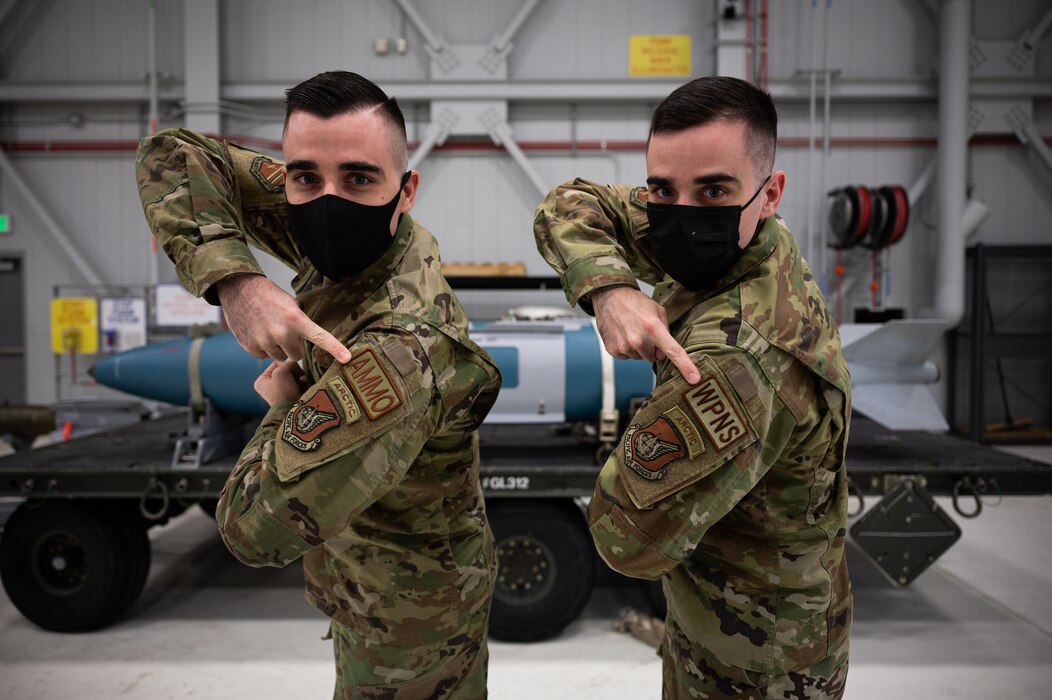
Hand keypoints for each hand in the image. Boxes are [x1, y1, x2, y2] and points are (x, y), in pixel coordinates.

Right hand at [215, 274, 350, 363]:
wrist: (239, 290)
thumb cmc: (269, 296)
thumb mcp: (291, 305)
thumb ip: (302, 324)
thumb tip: (313, 340)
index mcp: (296, 320)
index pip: (320, 337)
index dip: (335, 349)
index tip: (347, 358)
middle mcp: (281, 333)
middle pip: (297, 354)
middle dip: (294, 346)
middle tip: (286, 331)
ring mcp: (264, 342)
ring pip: (280, 357)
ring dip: (278, 348)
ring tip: (270, 329)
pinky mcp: (250, 347)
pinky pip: (264, 356)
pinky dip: (263, 348)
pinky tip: (258, 332)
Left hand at [253, 360, 307, 405]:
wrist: (294, 412)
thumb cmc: (283, 392)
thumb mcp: (281, 372)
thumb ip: (289, 362)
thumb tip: (297, 364)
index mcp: (261, 381)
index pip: (276, 363)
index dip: (285, 366)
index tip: (290, 373)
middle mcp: (270, 386)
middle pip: (286, 370)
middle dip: (293, 373)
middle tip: (296, 379)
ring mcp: (281, 391)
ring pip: (294, 376)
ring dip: (299, 379)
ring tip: (299, 386)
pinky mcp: (291, 395)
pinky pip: (299, 383)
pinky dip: (302, 385)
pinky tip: (302, 390)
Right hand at [591, 286, 699, 383]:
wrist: (609, 297)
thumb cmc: (635, 302)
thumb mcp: (658, 310)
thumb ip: (666, 331)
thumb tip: (666, 352)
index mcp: (653, 328)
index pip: (673, 351)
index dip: (686, 366)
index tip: (694, 379)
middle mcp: (639, 340)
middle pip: (655, 357)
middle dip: (653, 348)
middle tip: (644, 331)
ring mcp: (625, 347)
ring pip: (640, 358)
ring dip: (639, 348)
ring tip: (632, 330)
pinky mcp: (614, 350)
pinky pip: (627, 356)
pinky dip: (627, 348)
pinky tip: (623, 334)